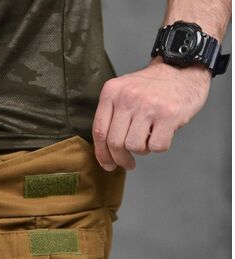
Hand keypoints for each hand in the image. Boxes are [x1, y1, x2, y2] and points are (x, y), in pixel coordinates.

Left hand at [92, 57, 211, 170]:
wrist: (183, 68)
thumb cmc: (153, 86)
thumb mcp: (124, 91)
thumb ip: (112, 115)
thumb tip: (105, 152)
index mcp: (112, 92)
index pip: (99, 131)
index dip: (102, 154)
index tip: (108, 165)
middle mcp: (127, 98)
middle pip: (115, 143)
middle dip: (121, 159)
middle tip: (128, 163)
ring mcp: (148, 106)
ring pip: (134, 146)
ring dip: (142, 151)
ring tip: (148, 139)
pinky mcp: (168, 115)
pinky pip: (156, 146)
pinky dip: (159, 147)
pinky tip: (162, 135)